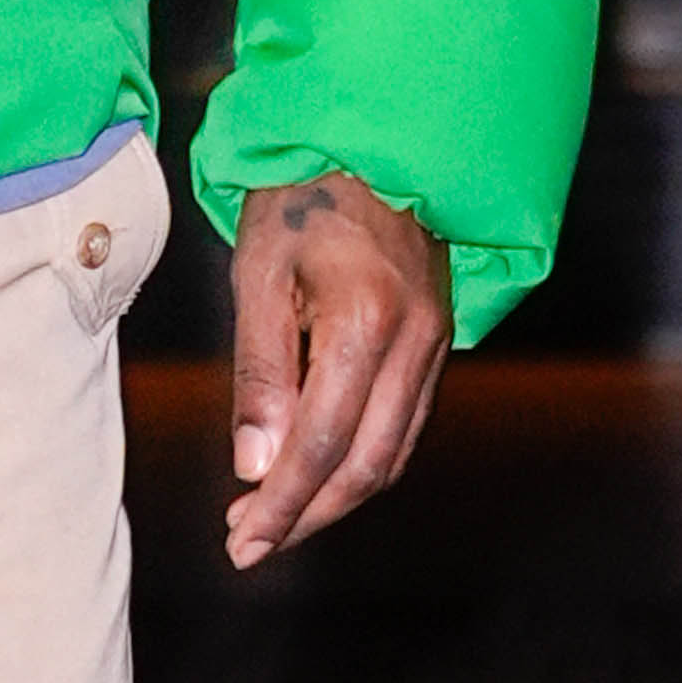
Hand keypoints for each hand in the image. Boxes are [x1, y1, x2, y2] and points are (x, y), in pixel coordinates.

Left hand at [224, 173, 453, 570]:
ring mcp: (437, 342)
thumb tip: (255, 466)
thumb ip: (260, 374)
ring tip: (275, 517)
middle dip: (307, 516)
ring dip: (334, 498)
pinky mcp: (440, 340)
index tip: (241, 539)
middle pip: (366, 466)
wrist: (373, 139)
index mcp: (365, 322)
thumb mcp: (258, 273)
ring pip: (392, 454)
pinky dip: (362, 461)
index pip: (322, 446)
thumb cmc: (302, 194)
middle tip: (251, 543)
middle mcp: (414, 341)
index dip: (282, 505)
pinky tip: (318, 470)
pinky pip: (405, 424)